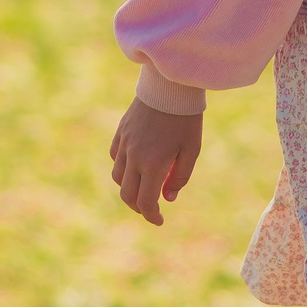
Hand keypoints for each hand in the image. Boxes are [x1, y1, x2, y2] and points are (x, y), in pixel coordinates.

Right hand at [109, 98, 202, 225]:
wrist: (170, 86)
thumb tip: (167, 198)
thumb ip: (179, 177)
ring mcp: (125, 144)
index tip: (160, 220)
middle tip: (151, 209)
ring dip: (129, 188)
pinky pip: (115, 157)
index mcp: (153, 164)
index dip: (152, 216)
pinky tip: (136, 165)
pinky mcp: (121, 132)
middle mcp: (134, 157)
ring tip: (144, 187)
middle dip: (138, 207)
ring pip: (118, 177)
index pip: (145, 202)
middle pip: (127, 195)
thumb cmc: (186, 119)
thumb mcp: (192, 150)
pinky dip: (123, 168)